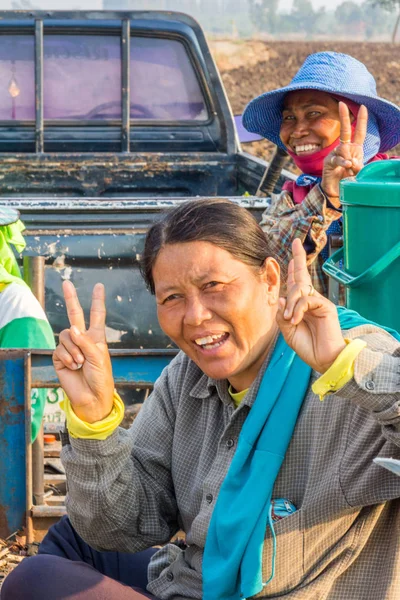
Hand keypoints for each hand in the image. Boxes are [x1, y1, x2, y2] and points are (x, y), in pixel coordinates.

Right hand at [53, 281, 113, 422]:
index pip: (96, 315)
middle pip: (74, 315)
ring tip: (81, 363)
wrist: (91, 397)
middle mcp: (82, 339)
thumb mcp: (98, 356)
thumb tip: (71, 328)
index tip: (98, 286)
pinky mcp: (59, 358)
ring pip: (65, 336)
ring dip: (74, 349)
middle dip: (71, 299)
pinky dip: (67, 357)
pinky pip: (59, 349)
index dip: (97, 300)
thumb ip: (85, 341)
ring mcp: (70, 348)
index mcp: (96, 337)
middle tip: (66, 283)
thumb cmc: (101, 377)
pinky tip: (73, 366)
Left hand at [276, 238, 345, 372]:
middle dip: (298, 258)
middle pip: (302, 276)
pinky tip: (296, 319)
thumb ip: (283, 316)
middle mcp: (311, 300)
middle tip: (296, 242)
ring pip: (300, 289)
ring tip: (291, 319)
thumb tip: (280, 299)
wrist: (324, 360)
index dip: (293, 269)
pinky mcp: (326, 306)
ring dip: (291, 303)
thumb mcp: (287, 331)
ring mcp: (319, 302)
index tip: (290, 256)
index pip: (296, 283)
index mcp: (301, 305)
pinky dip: (299, 308)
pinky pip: (307, 299)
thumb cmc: (307, 346)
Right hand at [321, 102, 367, 201]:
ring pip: (344, 150)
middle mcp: (344, 149)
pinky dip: (344, 163)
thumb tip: (352, 161)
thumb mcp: (357, 171)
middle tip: (341, 104)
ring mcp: (335, 154)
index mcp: (354, 149)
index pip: (358, 132)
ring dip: (350, 161)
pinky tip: (348, 166)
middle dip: (344, 117)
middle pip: (345, 131)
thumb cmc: (347, 179)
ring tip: (351, 170)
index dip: (361, 120)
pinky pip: (338, 159)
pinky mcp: (329, 162)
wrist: (336, 191)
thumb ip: (358, 165)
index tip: (363, 107)